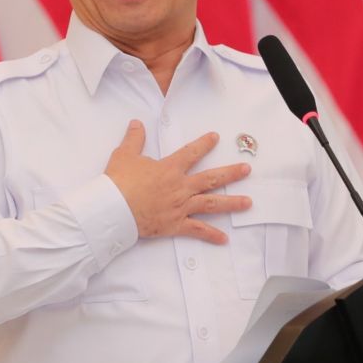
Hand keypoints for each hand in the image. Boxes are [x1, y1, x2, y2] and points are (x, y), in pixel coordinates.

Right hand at [104, 120, 251, 243]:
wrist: (113, 209)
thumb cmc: (118, 182)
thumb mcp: (124, 155)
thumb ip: (134, 139)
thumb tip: (137, 123)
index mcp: (170, 169)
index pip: (191, 153)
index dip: (204, 144)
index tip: (216, 137)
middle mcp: (181, 187)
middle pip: (211, 178)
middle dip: (231, 173)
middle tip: (247, 169)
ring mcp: (180, 206)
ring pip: (211, 204)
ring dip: (231, 203)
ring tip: (248, 202)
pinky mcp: (175, 224)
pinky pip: (197, 230)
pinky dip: (211, 235)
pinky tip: (225, 239)